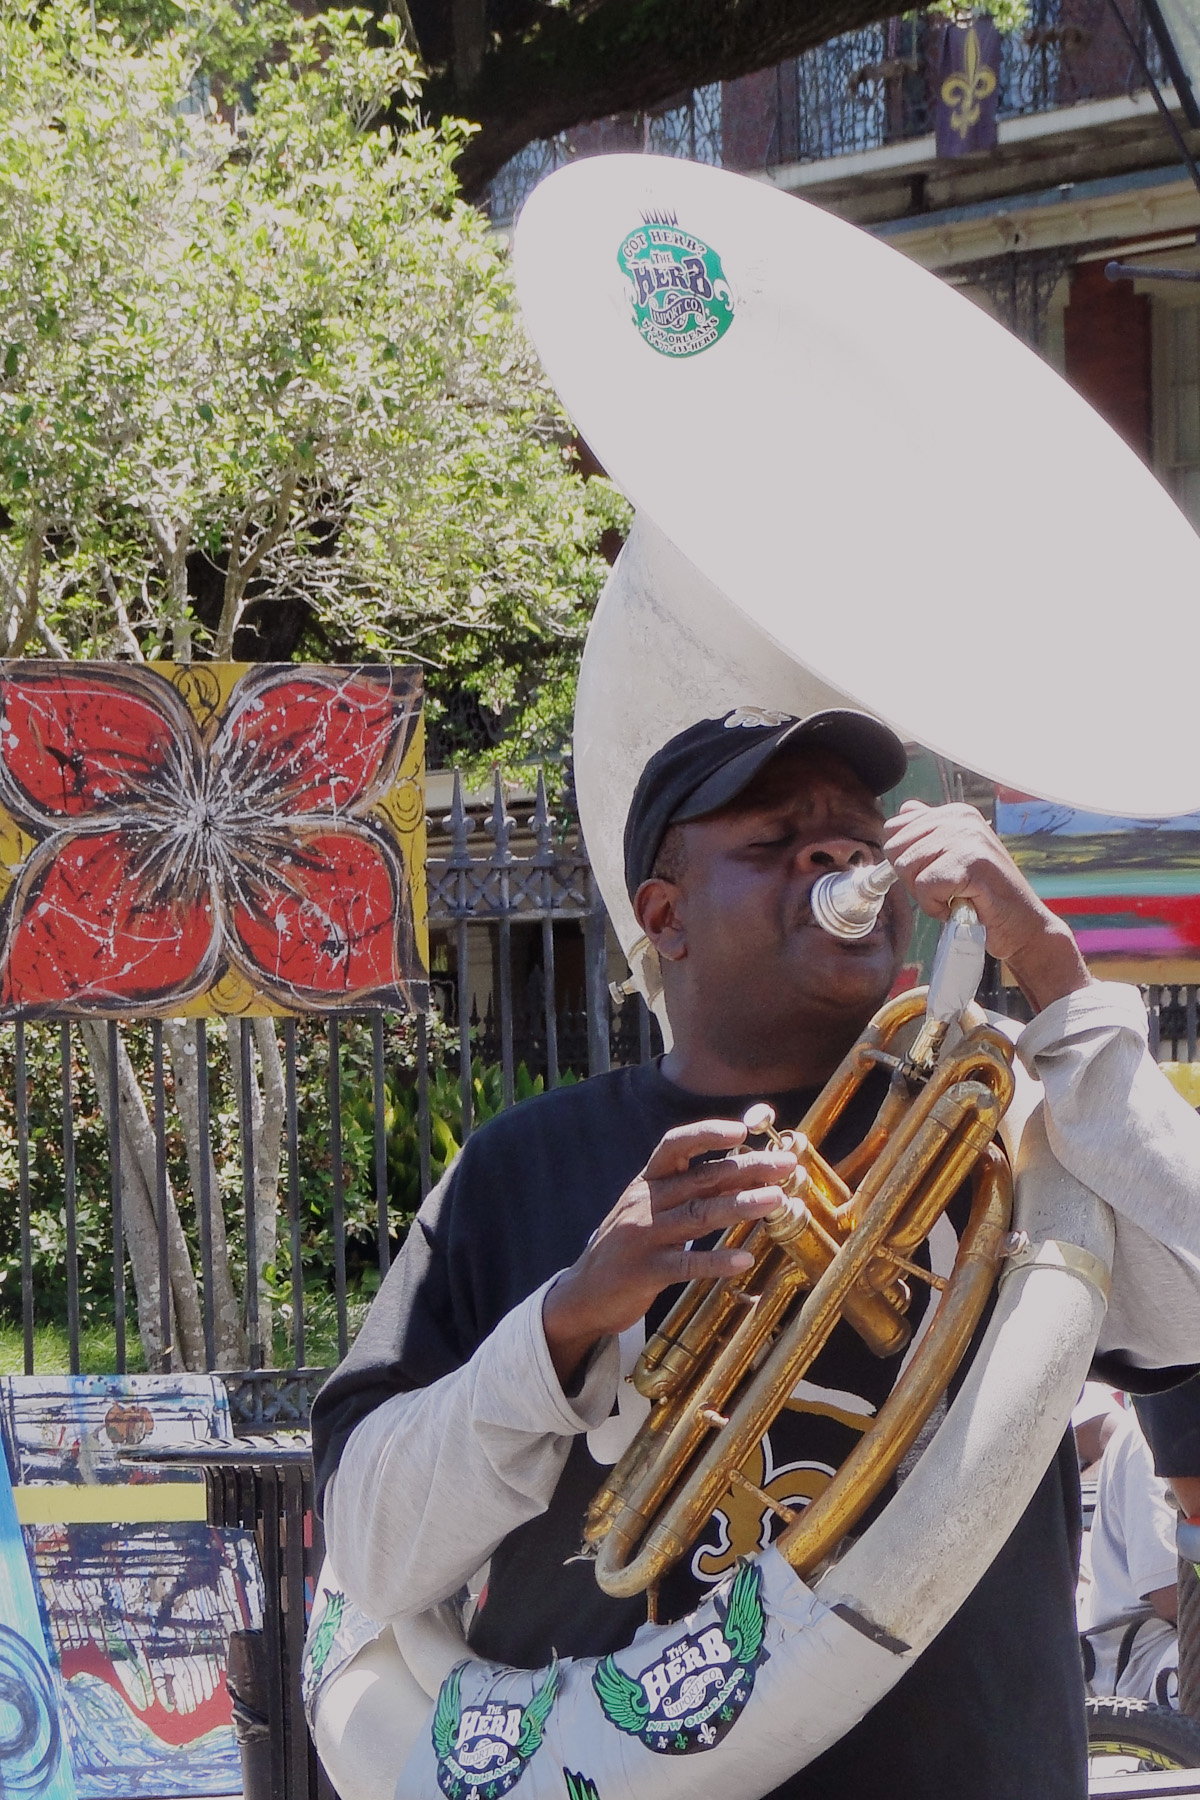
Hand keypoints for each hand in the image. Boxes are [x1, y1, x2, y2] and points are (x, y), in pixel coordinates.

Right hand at [542, 1120, 796, 1388]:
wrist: (583, 1293)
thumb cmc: (627, 1247)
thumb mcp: (649, 1209)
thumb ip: (687, 1190)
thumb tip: (741, 1171)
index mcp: (647, 1183)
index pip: (675, 1144)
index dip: (707, 1134)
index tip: (743, 1130)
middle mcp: (644, 1203)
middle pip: (701, 1179)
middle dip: (747, 1169)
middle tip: (785, 1164)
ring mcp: (642, 1236)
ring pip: (698, 1215)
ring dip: (740, 1205)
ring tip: (776, 1199)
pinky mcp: (644, 1272)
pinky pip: (685, 1264)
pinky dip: (716, 1261)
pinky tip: (743, 1260)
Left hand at [882, 800, 1089, 1012]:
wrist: (1021, 925)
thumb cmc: (985, 895)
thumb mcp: (955, 854)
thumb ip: (929, 832)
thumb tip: (904, 811)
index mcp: (955, 813)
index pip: (894, 828)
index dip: (905, 861)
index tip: (934, 873)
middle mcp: (960, 818)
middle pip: (895, 849)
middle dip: (912, 878)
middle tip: (946, 888)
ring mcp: (967, 838)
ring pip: (907, 868)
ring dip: (926, 895)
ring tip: (956, 896)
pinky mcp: (970, 863)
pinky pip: (925, 887)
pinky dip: (937, 907)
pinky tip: (961, 906)